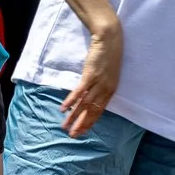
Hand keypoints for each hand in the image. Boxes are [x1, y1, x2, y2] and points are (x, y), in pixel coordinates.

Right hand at [61, 14, 122, 134]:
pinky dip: (71, 101)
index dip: (90, 122)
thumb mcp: (108, 73)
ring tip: (65, 126)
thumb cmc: (108, 54)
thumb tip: (90, 96)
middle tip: (73, 136)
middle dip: (82, 125)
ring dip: (74, 117)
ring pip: (84, 105)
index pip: (99, 111)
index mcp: (111, 90)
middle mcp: (105, 89)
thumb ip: (101, 85)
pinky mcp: (90, 75)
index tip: (82, 131)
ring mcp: (98, 83)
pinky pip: (79, 92)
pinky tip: (64, 109)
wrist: (110, 38)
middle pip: (92, 111)